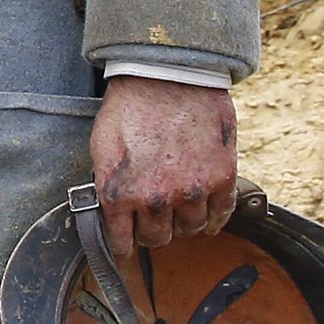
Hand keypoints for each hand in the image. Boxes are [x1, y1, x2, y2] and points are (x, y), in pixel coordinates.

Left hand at [87, 74, 237, 258]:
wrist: (167, 75)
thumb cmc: (129, 107)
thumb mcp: (101, 149)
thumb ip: (106, 186)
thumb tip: (109, 213)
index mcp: (120, 194)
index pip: (122, 243)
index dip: (123, 247)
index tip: (126, 248)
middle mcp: (156, 199)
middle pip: (158, 238)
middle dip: (152, 231)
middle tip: (152, 218)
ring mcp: (192, 190)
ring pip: (190, 229)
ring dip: (183, 222)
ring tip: (178, 208)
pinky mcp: (221, 178)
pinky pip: (221, 215)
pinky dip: (214, 218)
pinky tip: (207, 216)